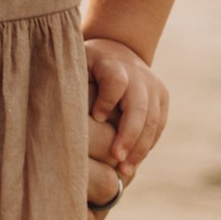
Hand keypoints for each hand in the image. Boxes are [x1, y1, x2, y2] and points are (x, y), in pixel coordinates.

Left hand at [86, 35, 168, 219]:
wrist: (116, 49)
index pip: (116, 81)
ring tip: (124, 170)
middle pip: (138, 105)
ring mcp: (152, 85)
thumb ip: (69, 85)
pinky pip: (158, 125)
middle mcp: (136, 73)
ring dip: (140, 147)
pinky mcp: (161, 98)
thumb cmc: (85, 66)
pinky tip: (132, 163)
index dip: (107, 100)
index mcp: (111, 63)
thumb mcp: (74, 66)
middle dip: (128, 134)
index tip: (96, 118)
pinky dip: (147, 145)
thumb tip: (58, 114)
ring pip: (152, 119)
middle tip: (115, 158)